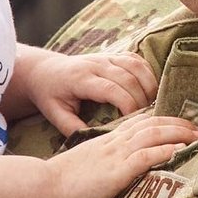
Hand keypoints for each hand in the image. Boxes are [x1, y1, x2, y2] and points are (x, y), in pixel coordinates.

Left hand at [21, 48, 158, 135]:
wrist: (44, 70)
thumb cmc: (50, 95)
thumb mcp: (56, 115)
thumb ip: (74, 129)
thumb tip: (97, 142)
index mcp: (80, 79)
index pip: (111, 90)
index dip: (128, 106)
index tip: (134, 124)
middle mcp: (95, 64)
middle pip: (128, 78)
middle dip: (142, 100)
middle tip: (148, 120)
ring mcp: (105, 56)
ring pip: (136, 65)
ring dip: (149, 86)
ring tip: (153, 107)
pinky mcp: (112, 54)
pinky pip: (136, 59)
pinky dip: (148, 74)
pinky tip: (150, 91)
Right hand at [46, 114, 197, 197]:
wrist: (47, 184)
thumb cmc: (66, 179)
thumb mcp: (91, 162)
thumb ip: (108, 159)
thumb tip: (124, 167)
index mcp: (109, 139)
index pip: (141, 121)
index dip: (163, 119)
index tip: (180, 123)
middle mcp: (115, 142)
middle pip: (152, 124)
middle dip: (177, 124)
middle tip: (197, 128)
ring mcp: (116, 154)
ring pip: (152, 135)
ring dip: (177, 134)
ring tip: (196, 136)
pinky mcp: (116, 171)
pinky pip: (144, 156)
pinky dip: (163, 151)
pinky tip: (178, 150)